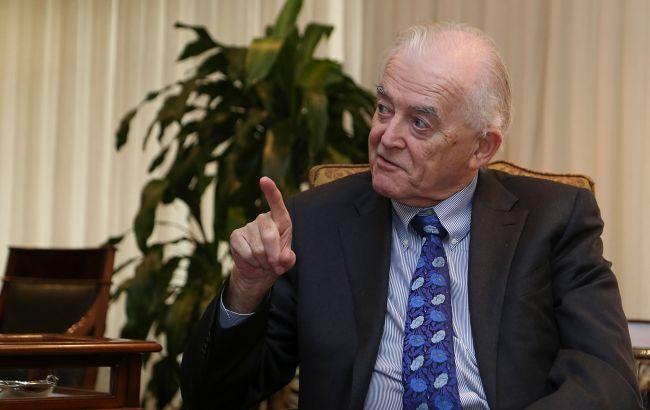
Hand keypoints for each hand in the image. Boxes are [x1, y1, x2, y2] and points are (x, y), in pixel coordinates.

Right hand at [227, 177, 295, 312]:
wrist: (259, 270)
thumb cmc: (277, 259)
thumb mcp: (287, 259)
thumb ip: (288, 258)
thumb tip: (283, 258)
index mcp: (280, 219)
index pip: (277, 203)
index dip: (271, 191)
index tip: (264, 180)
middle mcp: (263, 219)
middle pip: (269, 235)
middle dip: (274, 255)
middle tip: (276, 266)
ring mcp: (248, 226)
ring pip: (258, 249)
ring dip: (264, 262)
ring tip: (265, 263)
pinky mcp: (235, 236)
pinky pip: (247, 253)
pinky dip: (253, 263)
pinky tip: (254, 263)